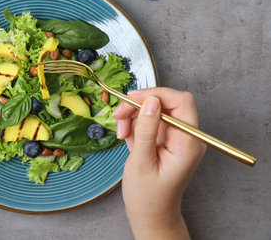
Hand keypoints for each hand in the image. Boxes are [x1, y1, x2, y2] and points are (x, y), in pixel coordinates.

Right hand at [112, 87, 205, 239]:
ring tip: (121, 132)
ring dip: (134, 116)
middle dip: (140, 105)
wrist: (150, 214)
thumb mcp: (142, 161)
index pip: (181, 102)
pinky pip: (150, 121)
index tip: (134, 99)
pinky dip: (135, 125)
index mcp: (188, 143)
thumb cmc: (148, 195)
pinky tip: (127, 137)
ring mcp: (176, 137)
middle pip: (165, 103)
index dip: (157, 94)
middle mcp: (186, 137)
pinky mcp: (165, 139)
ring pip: (154, 110)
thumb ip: (147, 129)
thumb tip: (151, 100)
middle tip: (119, 115)